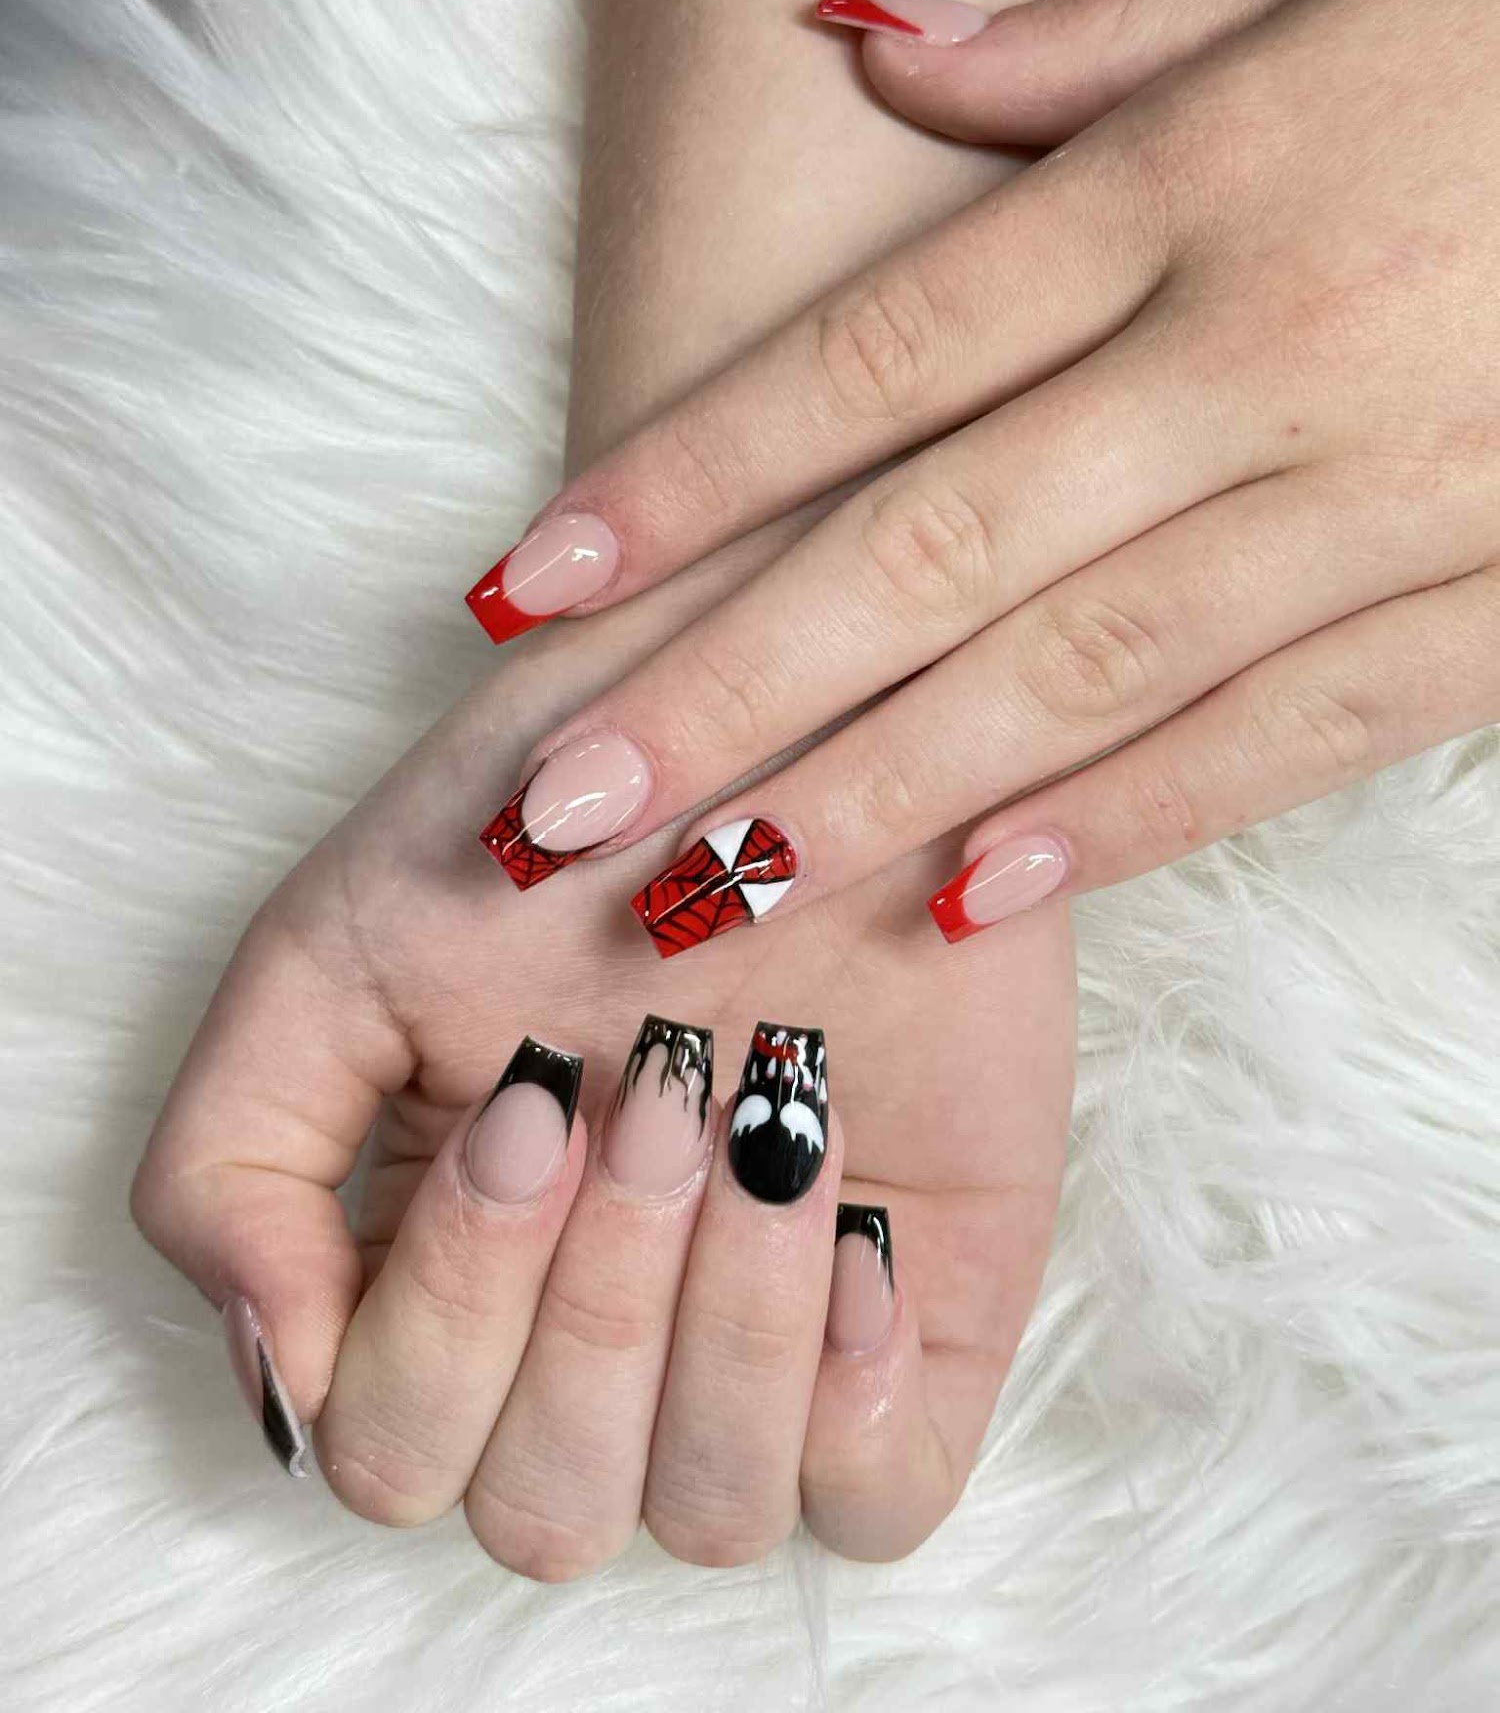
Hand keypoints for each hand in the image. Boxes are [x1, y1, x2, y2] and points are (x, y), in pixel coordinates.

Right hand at [131, 551, 1073, 1571]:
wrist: (828, 715)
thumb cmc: (589, 804)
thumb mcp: (346, 934)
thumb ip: (235, 1154)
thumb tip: (275, 1372)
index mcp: (439, 1260)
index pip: (389, 1447)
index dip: (447, 1312)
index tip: (521, 1094)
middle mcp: (590, 1332)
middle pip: (537, 1505)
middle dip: (593, 1296)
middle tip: (656, 1080)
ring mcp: (758, 1339)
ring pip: (705, 1514)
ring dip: (724, 1327)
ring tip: (770, 1118)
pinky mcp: (917, 1322)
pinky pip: (876, 1498)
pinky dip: (855, 1392)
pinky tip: (861, 1225)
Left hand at [461, 0, 1499, 954]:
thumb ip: (1084, 48)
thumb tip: (865, 53)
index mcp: (1197, 185)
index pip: (876, 353)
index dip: (684, 473)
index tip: (527, 585)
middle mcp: (1262, 351)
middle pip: (935, 546)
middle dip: (728, 688)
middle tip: (558, 810)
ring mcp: (1386, 493)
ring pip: (1086, 667)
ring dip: (880, 784)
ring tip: (713, 878)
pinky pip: (1287, 729)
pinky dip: (1131, 817)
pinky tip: (982, 890)